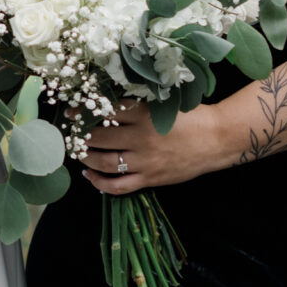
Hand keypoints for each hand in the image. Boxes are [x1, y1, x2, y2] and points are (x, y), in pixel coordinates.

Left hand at [81, 101, 234, 193]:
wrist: (216, 139)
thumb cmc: (191, 116)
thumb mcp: (164, 102)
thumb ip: (138, 103)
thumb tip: (107, 100)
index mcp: (144, 115)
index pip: (105, 111)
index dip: (83, 111)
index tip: (70, 110)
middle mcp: (141, 138)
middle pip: (99, 137)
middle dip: (80, 134)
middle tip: (70, 132)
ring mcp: (145, 161)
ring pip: (105, 162)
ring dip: (86, 157)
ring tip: (77, 152)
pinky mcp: (150, 178)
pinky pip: (119, 186)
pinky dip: (100, 183)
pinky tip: (90, 176)